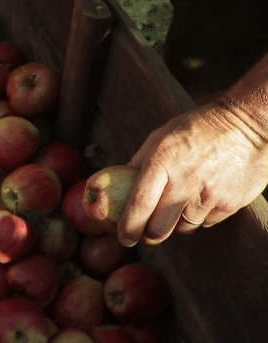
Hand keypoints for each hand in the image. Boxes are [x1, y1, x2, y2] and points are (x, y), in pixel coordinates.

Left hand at [118, 102, 267, 245]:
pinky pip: (206, 223)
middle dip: (148, 236)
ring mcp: (208, 195)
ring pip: (183, 228)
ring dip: (176, 224)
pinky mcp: (229, 204)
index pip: (139, 205)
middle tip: (145, 233)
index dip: (128, 227)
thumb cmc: (196, 129)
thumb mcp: (160, 138)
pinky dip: (199, 216)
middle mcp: (184, 182)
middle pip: (159, 229)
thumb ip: (138, 163)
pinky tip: (202, 197)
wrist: (246, 125)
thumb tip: (117, 184)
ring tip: (179, 203)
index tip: (123, 237)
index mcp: (161, 162)